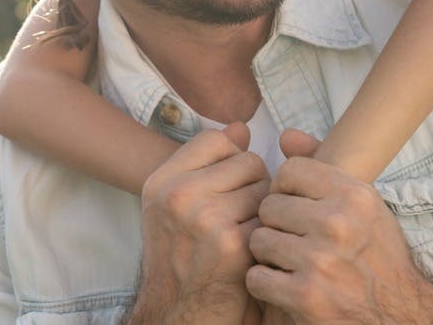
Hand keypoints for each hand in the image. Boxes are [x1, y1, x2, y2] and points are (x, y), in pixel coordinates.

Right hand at [129, 123, 269, 323]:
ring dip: (263, 213)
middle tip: (238, 218)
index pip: (217, 139)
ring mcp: (204, 219)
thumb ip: (208, 164)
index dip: (232, 161)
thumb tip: (242, 127)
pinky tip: (250, 255)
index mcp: (162, 181)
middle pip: (248, 161)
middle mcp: (178, 195)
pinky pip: (270, 221)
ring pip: (265, 190)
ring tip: (243, 235)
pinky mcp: (231, 245)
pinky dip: (266, 238)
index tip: (227, 188)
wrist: (178, 315)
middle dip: (253, 187)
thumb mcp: (178, 207)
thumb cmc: (184, 260)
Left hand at [246, 129, 427, 323]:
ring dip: (268, 255)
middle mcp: (338, 222)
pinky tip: (285, 284)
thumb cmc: (376, 253)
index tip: (296, 207)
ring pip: (258, 240)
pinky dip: (265, 285)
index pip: (289, 170)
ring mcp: (320, 260)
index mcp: (353, 194)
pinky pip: (257, 277)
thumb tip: (284, 135)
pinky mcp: (306, 296)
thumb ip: (320, 165)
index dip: (286, 189)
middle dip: (276, 224)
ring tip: (289, 261)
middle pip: (269, 206)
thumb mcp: (361, 203)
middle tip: (293, 239)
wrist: (401, 312)